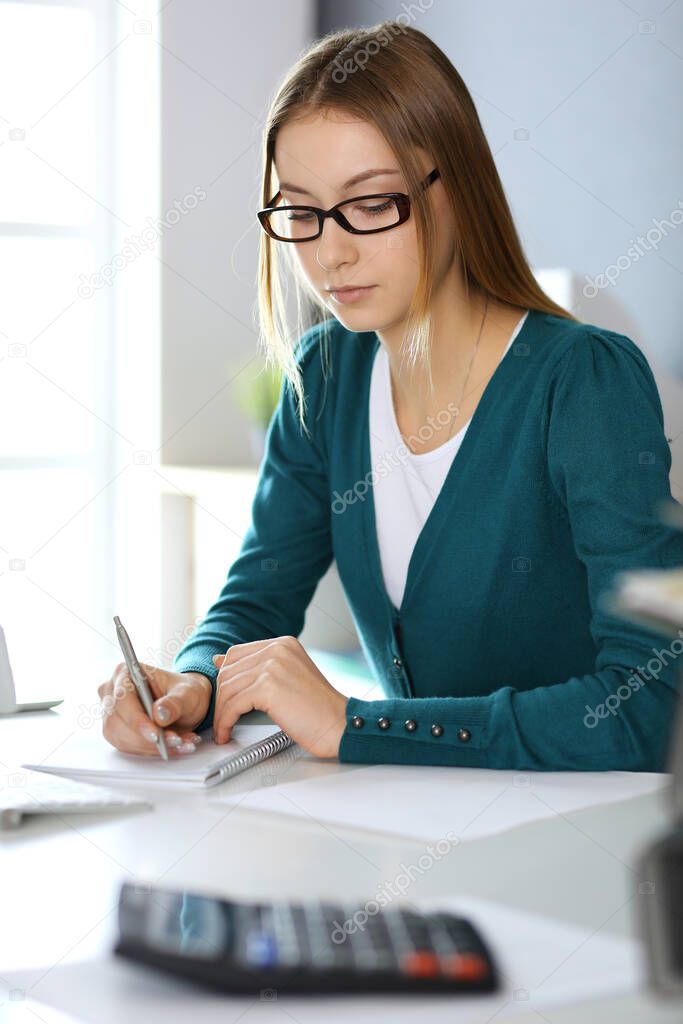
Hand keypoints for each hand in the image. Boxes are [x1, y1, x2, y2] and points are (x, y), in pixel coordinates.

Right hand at [97, 663, 211, 755]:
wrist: (186, 703)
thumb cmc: (184, 691)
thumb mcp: (188, 693)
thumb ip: (175, 702)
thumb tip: (159, 713)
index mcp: (125, 673)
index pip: (122, 699)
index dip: (137, 720)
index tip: (156, 735)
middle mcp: (113, 692)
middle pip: (118, 722)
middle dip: (147, 738)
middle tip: (175, 742)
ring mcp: (112, 713)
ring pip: (122, 738)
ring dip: (151, 747)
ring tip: (179, 745)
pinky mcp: (117, 731)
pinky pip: (128, 747)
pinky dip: (151, 750)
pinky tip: (172, 748)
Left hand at [211, 636, 348, 758]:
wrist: (340, 725)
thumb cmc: (319, 709)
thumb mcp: (288, 678)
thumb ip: (259, 668)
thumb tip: (219, 661)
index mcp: (283, 644)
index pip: (237, 654)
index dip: (224, 678)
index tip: (222, 697)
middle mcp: (277, 649)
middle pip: (228, 671)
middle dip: (221, 698)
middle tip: (222, 718)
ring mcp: (272, 666)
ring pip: (228, 689)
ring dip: (221, 713)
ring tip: (224, 729)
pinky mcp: (268, 687)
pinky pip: (232, 704)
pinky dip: (225, 722)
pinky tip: (227, 733)